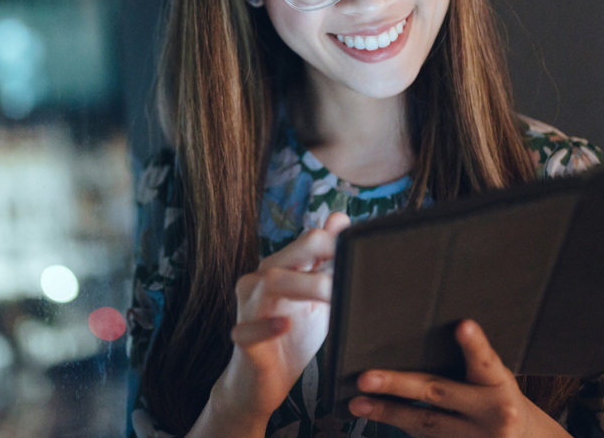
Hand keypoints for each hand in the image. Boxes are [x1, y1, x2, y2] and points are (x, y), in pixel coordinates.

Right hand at [211, 211, 350, 424]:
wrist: (260, 386)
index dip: (335, 243)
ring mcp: (247, 309)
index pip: (308, 241)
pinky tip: (284, 324)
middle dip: (320, 254)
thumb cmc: (290, 339)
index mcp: (279, 269)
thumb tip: (341, 217)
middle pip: (288, 255)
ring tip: (332, 294)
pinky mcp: (241, 340)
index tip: (362, 253)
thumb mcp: (316, 301)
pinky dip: (265, 325)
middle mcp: (259, 281)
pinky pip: (248, 328)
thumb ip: (326, 264)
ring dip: (303, 285)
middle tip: (352, 267)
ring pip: (269, 283)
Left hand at [347, 320, 570, 437]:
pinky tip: (376, 415)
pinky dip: (400, 426)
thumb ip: (472, 363)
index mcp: (500, 385)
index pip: (486, 361)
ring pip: (425, 423)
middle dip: (398, 386)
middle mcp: (493, 414)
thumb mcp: (496, 378)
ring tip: (357, 403)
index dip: (474, 345)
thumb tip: (424, 336)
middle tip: (365, 377)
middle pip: (439, 394)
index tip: (463, 326)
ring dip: (387, 412)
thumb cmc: (500, 398)